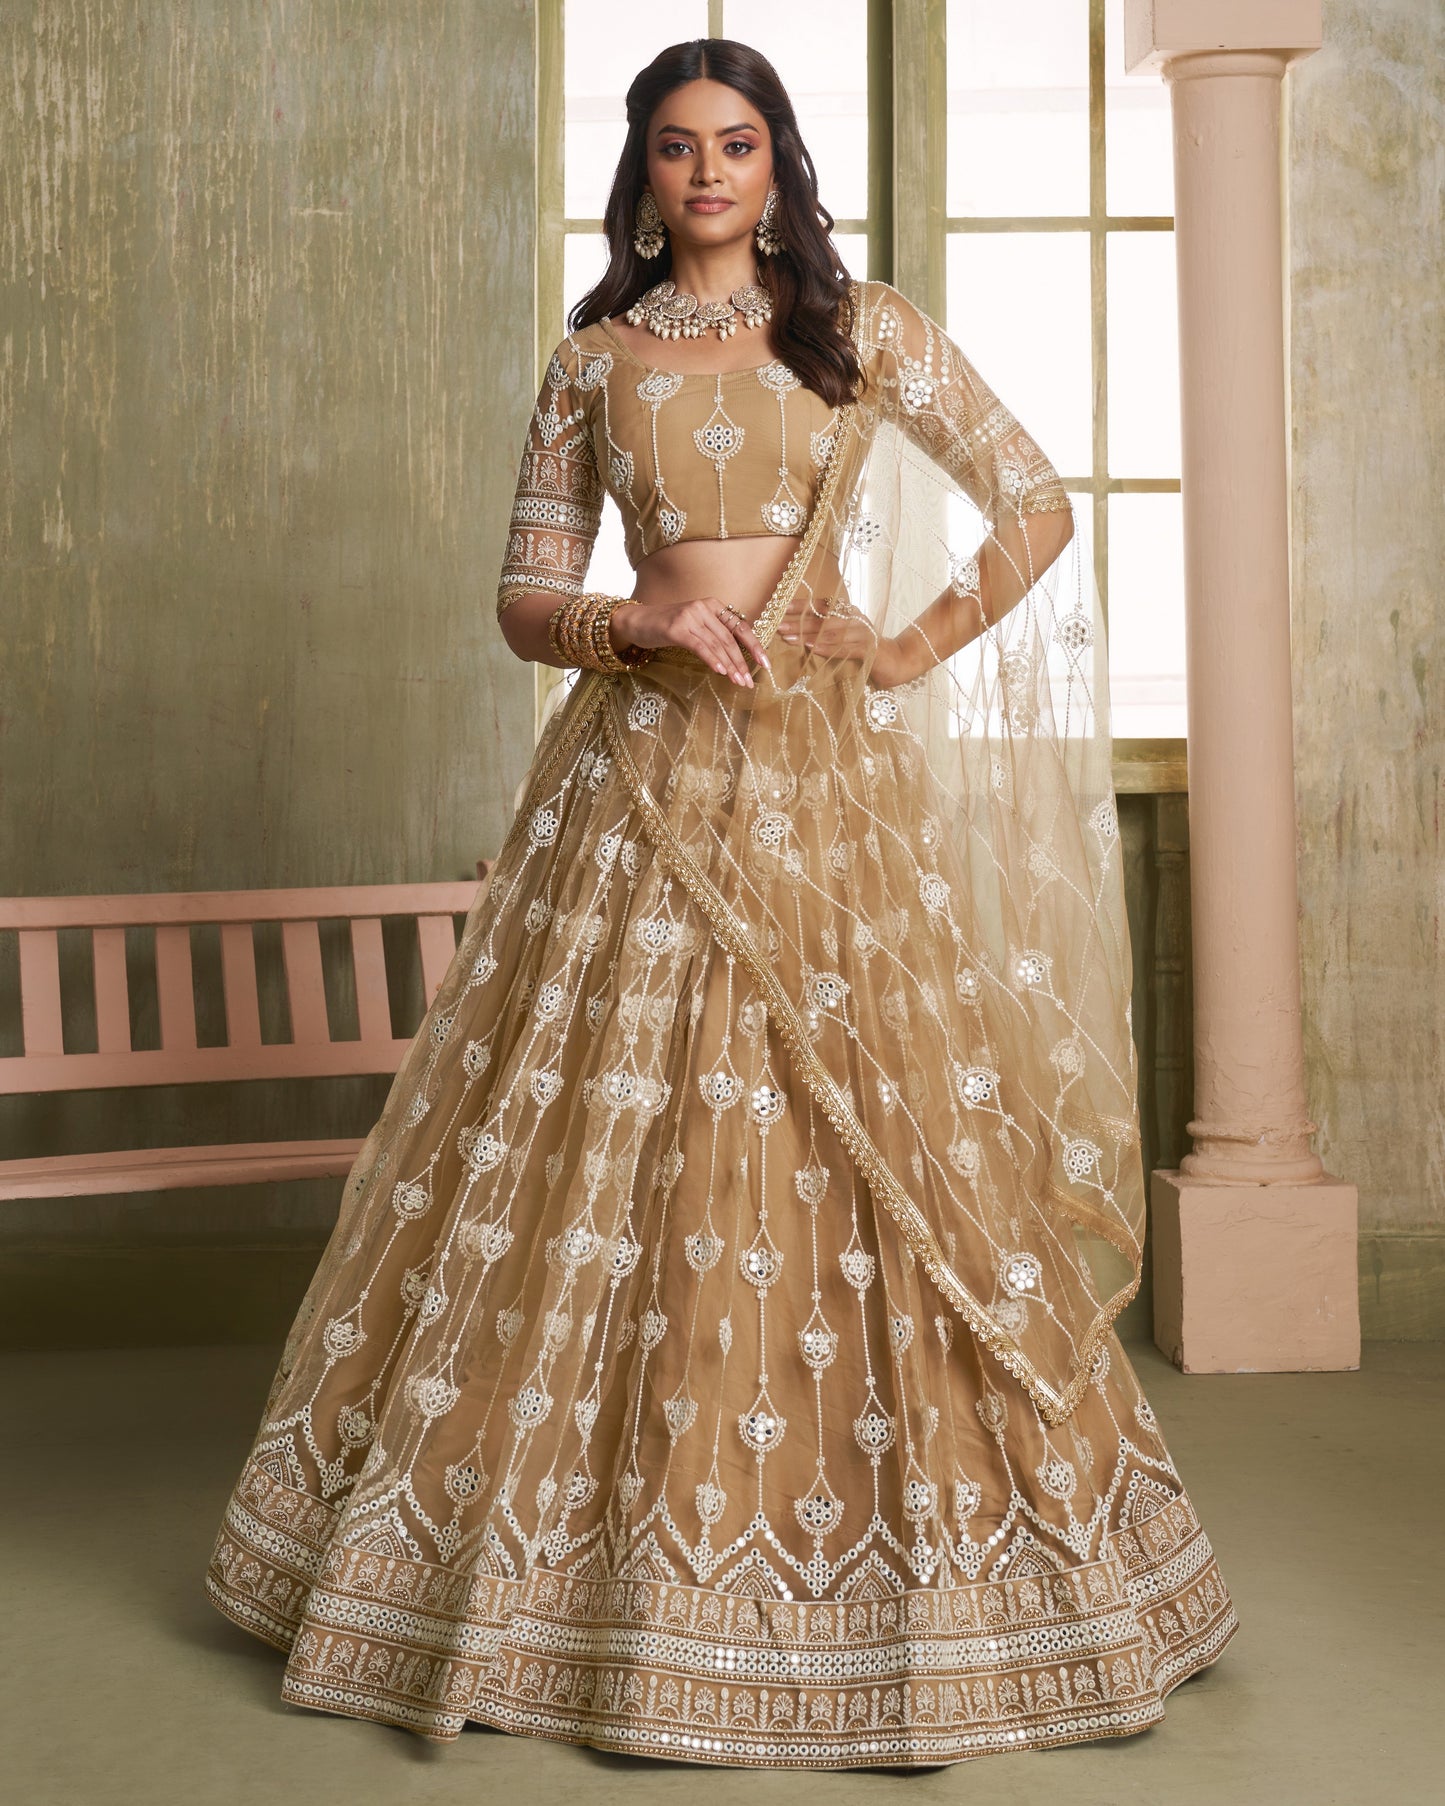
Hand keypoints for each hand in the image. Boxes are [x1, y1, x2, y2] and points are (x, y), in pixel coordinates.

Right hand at [611, 596, 769, 688]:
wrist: (637, 621)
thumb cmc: (667, 627)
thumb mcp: (695, 626)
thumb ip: (714, 634)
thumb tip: (737, 657)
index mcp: (713, 606)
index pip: (740, 627)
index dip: (754, 645)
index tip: (765, 663)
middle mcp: (704, 608)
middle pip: (730, 639)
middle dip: (742, 662)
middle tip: (749, 682)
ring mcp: (690, 616)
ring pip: (717, 645)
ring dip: (730, 666)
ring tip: (738, 682)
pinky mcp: (677, 628)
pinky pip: (700, 646)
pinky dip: (712, 659)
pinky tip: (721, 672)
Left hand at [775, 594, 914, 687]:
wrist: (897, 661)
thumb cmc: (866, 650)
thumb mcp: (846, 638)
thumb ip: (827, 632)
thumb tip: (797, 633)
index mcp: (848, 613)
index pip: (820, 606)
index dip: (800, 606)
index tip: (779, 607)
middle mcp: (854, 618)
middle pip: (821, 619)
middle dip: (797, 622)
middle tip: (777, 625)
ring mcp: (862, 633)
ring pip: (829, 632)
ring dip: (806, 635)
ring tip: (787, 638)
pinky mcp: (869, 649)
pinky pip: (844, 647)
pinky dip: (826, 648)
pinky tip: (811, 648)